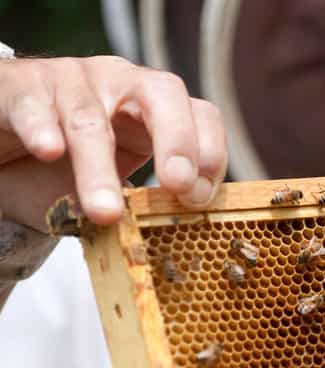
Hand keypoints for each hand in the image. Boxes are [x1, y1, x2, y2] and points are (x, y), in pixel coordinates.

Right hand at [0, 56, 226, 230]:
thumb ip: (148, 202)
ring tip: (105, 212)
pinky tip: (49, 151)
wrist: (4, 145)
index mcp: (156, 108)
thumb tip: (182, 234)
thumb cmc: (69, 167)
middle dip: (177, 141)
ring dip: (100, 168)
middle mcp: (120, 83)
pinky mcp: (21, 87)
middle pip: (162, 95)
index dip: (209, 154)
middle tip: (178, 186)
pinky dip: (43, 128)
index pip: (201, 115)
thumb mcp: (119, 184)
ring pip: (90, 119)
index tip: (197, 200)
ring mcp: (71, 80)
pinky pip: (34, 106)